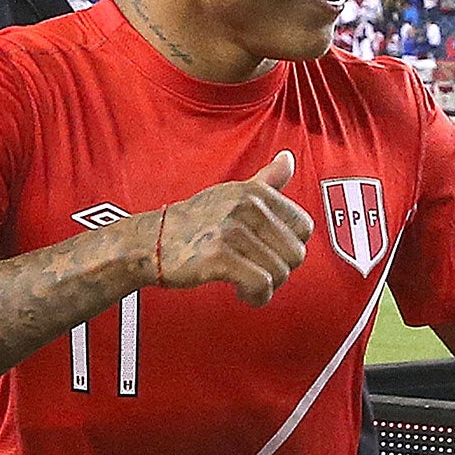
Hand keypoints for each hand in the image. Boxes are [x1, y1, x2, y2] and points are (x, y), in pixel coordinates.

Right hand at [156, 150, 314, 306]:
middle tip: (256, 271)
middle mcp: (246, 207)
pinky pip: (261, 284)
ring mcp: (232, 231)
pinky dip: (257, 296)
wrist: (150, 241)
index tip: (269, 252)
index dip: (290, 246)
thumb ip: (266, 180)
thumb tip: (288, 158)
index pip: (304, 227)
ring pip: (279, 272)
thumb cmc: (196, 221)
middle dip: (280, 270)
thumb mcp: (232, 193)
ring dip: (267, 287)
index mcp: (255, 192)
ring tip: (246, 282)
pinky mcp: (219, 257)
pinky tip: (244, 294)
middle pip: (295, 254)